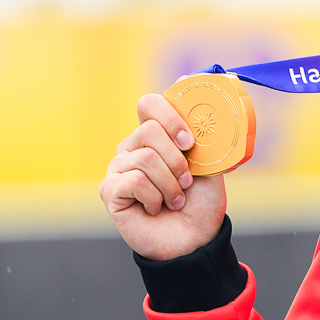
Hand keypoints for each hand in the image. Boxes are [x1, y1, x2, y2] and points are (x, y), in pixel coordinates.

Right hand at [100, 92, 227, 260]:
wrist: (195, 239)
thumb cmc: (201, 202)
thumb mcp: (210, 164)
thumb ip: (201, 132)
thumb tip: (189, 80)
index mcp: (155, 136)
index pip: (149, 104)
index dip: (170, 117)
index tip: (190, 142)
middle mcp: (132, 147)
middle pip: (148, 131)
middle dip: (177, 161)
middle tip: (187, 183)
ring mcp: (118, 168)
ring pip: (145, 158)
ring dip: (170, 185)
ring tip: (176, 200)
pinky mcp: (109, 191)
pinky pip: (133, 181)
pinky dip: (155, 198)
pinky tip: (156, 209)